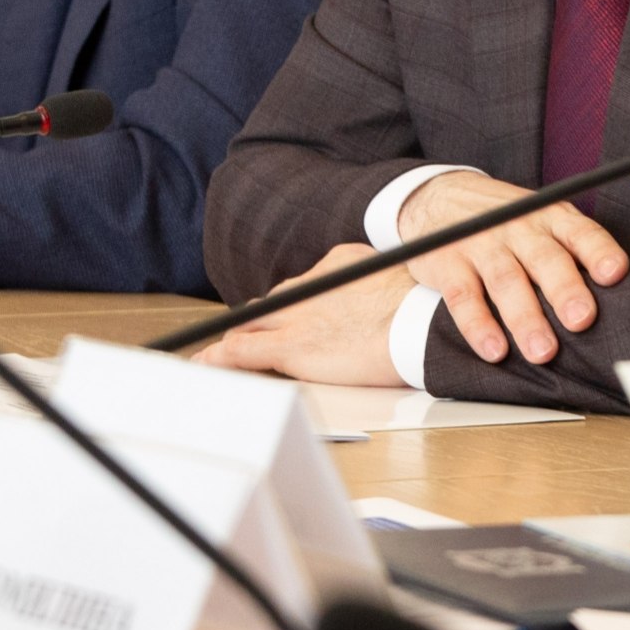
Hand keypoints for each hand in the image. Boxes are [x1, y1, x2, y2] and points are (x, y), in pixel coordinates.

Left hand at [197, 244, 406, 385]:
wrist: (423, 320)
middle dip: (260, 320)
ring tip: (214, 353)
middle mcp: (312, 287)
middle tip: (247, 335)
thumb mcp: (400, 281)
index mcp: (339, 266)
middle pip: (273, 304)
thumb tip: (386, 299)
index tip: (289, 316)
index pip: (303, 288)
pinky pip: (240, 351)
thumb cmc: (425, 308)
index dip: (290, 305)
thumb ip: (379, 287)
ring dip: (232, 338)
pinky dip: (217, 357)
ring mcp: (298, 316)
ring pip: (250, 324)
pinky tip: (204, 363)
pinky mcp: (291, 346)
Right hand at [399, 172, 628, 364]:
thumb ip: (571, 253)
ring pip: (507, 281)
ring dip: (526, 318)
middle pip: (545, 259)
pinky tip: (495, 349)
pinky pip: (464, 297)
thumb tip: (616, 299)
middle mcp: (519, 227)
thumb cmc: (507, 222)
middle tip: (581, 320)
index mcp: (550, 217)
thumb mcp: (541, 222)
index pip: (580, 232)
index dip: (598, 251)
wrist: (440, 197)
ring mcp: (482, 244)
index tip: (615, 273)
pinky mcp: (448, 264)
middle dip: (565, 290)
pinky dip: (479, 326)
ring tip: (543, 351)